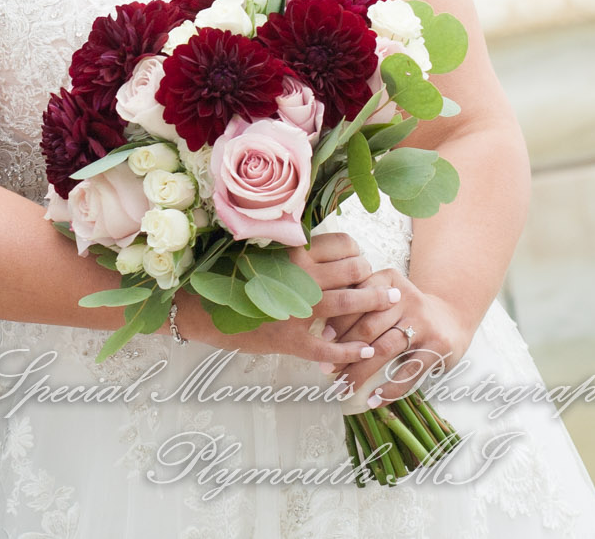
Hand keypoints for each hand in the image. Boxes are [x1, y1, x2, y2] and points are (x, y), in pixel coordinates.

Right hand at [184, 235, 399, 366]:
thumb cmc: (227, 274)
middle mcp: (300, 277)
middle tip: (382, 282)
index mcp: (293, 252)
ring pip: (350, 303)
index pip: (342, 245)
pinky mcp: (293, 340)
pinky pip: (332, 348)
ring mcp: (298, 309)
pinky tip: (368, 351)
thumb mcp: (257, 249)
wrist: (202, 307)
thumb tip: (314, 240)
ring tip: (392, 303)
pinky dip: (354, 352)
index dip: (358, 252)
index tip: (360, 259)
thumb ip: (287, 246)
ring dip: (375, 303)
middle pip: (353, 271)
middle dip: (372, 276)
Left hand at [329, 266, 471, 406]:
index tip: (322, 339)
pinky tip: (373, 399)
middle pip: (368, 326)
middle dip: (344, 349)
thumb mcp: (384, 294)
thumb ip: (358, 299)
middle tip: (325, 368)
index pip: (358, 299)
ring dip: (360, 371)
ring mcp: (423, 324)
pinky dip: (389, 389)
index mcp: (388, 280)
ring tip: (343, 387)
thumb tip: (319, 324)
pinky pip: (409, 372)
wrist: (450, 318)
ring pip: (384, 350)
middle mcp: (406, 298)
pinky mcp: (436, 348)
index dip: (338, 320)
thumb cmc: (403, 308)